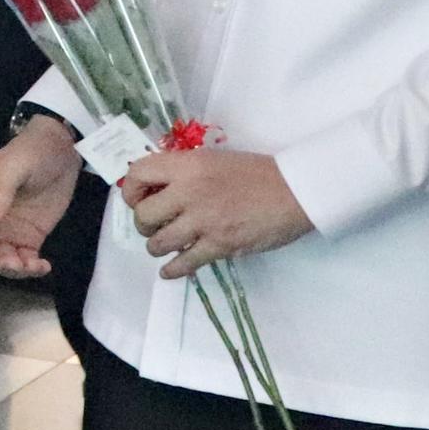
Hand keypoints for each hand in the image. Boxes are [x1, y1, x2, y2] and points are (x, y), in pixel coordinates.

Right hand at [0, 116, 81, 276]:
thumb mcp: (14, 167)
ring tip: (34, 266)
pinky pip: (23, 259)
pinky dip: (31, 269)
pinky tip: (44, 266)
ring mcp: (7, 229)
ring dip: (13, 270)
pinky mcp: (28, 236)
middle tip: (15, 263)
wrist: (62, 150)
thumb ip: (1, 192)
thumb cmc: (32, 152)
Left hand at [116, 144, 311, 279]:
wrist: (297, 190)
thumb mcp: (213, 159)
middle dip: (144, 223)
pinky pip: (183, 263)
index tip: (140, 199)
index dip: (132, 190)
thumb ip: (183, 172)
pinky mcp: (219, 244)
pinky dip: (172, 270)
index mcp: (187, 165)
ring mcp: (204, 220)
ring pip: (158, 242)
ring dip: (157, 246)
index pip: (137, 175)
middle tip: (156, 225)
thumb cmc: (257, 173)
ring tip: (166, 244)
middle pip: (143, 214)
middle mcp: (189, 191)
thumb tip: (155, 189)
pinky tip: (170, 270)